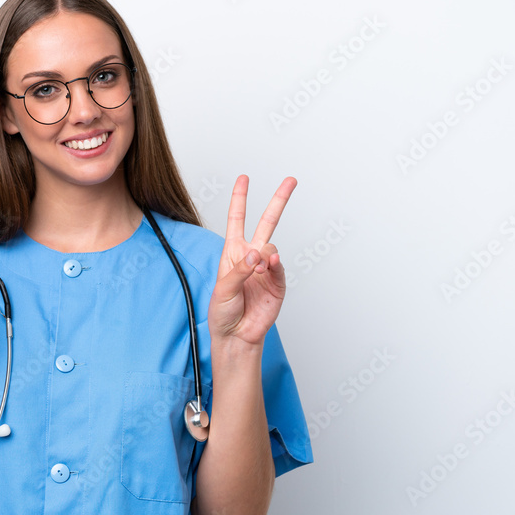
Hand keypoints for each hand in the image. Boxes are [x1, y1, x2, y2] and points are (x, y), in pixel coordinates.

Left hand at [208, 175, 296, 346]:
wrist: (237, 336)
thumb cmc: (223, 312)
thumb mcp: (222, 289)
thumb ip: (239, 270)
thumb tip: (258, 254)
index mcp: (233, 252)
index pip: (237, 219)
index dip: (240, 198)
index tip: (244, 178)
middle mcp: (251, 256)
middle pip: (267, 222)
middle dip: (279, 201)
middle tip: (291, 181)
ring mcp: (266, 269)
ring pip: (273, 246)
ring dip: (266, 254)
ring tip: (258, 268)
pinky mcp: (277, 283)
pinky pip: (279, 267)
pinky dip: (274, 265)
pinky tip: (268, 267)